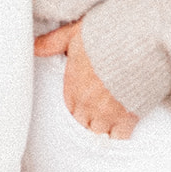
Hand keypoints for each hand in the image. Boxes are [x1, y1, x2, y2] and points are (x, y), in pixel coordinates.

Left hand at [34, 22, 138, 139]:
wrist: (137, 40)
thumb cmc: (106, 34)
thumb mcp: (74, 34)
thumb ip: (52, 43)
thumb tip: (34, 46)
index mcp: (73, 86)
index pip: (70, 108)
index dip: (78, 105)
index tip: (86, 100)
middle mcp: (87, 104)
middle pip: (83, 123)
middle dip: (90, 117)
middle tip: (99, 109)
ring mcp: (107, 113)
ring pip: (99, 133)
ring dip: (104, 126)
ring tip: (111, 117)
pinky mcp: (127, 118)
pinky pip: (118, 137)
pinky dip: (120, 133)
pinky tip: (123, 124)